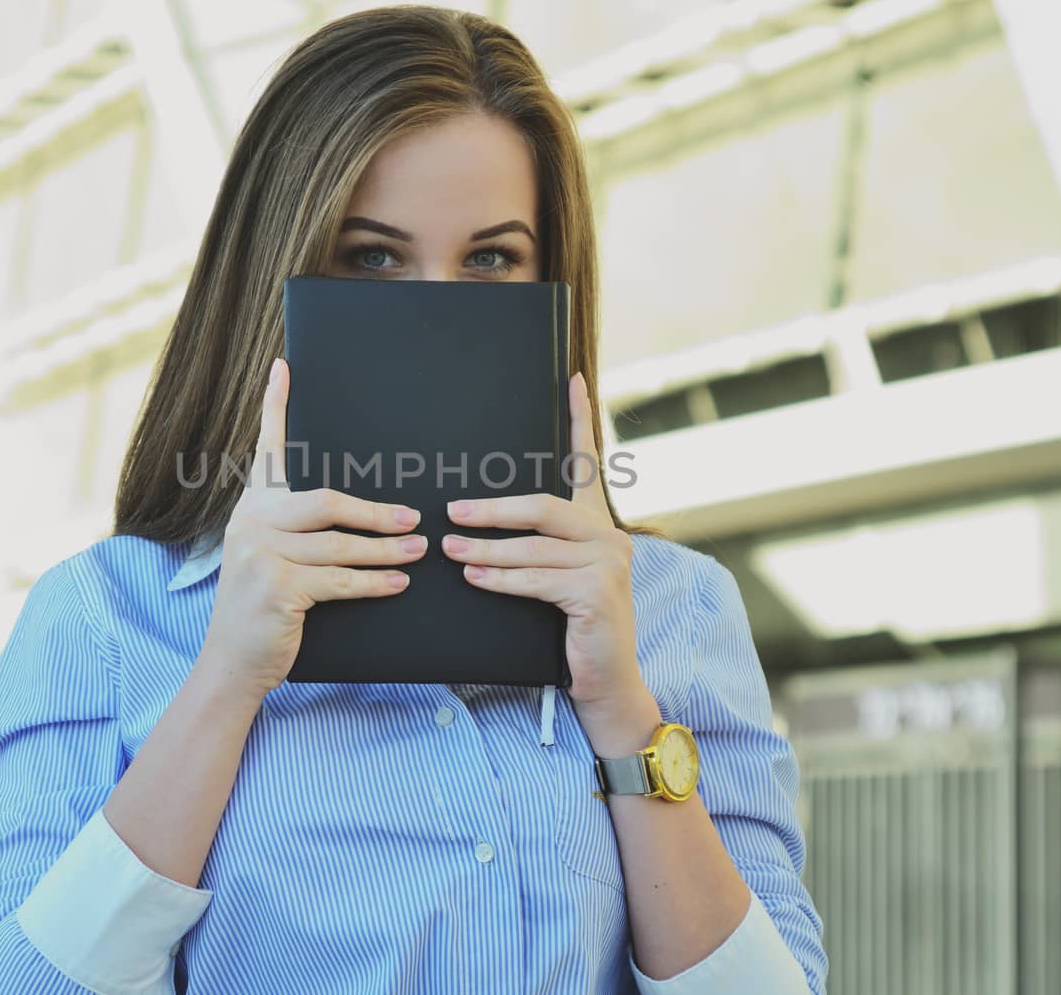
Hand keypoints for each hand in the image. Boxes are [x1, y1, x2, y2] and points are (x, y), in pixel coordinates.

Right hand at [199, 357, 427, 698]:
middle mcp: (251, 522)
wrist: (233, 662)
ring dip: (386, 551)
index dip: (275, 407)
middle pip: (326, 501)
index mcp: (252, 508)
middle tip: (413, 519)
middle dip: (375, 512)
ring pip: (340, 545)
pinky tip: (397, 584)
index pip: (267, 451)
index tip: (283, 368)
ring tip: (418, 551)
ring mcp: (261, 554)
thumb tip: (361, 514)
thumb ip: (297, 531)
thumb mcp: (271, 559)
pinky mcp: (276, 586)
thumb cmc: (263, 609)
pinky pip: (340, 580)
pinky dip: (374, 583)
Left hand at [438, 373, 658, 751]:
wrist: (604, 682)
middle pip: (544, 507)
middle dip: (493, 509)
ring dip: (487, 549)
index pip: (587, 464)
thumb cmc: (569, 629)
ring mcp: (609, 565)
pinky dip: (501, 579)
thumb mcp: (552, 581)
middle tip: (451, 512)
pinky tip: (475, 577)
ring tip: (450, 549)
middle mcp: (610, 537)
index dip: (580, 420)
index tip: (571, 378)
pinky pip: (538, 580)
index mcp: (597, 526)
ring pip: (535, 548)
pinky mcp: (599, 594)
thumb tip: (471, 526)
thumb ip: (532, 549)